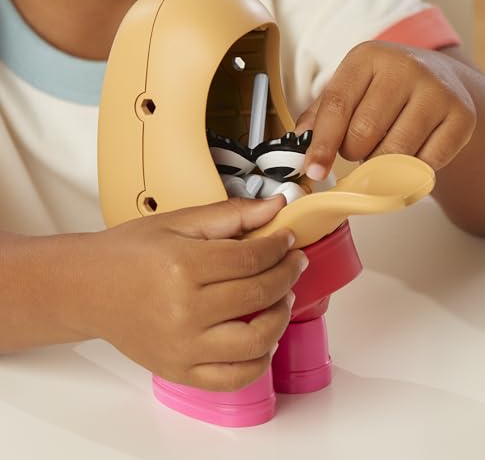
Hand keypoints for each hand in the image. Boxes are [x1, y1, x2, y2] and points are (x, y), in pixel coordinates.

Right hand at [69, 197, 306, 390]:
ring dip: (281, 317)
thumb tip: (276, 207)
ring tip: (282, 298)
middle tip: (294, 262)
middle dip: (288, 274)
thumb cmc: (129, 253)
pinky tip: (264, 338)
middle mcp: (185, 311)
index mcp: (183, 266)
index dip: (280, 247)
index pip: (252, 259)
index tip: (288, 240)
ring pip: (256, 342)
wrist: (88, 288)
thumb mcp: (177, 222)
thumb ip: (230, 215)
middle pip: (259, 295)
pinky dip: (259, 361)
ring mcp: (183, 347)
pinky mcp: (179, 371)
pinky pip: (233, 379)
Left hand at [296, 41, 476, 178]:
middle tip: (360, 145)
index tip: (313, 170)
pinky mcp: (462, 117)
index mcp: (367, 58)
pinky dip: (411, 167)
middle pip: (363, 134)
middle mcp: (405, 67)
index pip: (337, 107)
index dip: (322, 144)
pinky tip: (411, 149)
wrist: (438, 81)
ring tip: (384, 145)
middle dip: (353, 151)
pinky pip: (425, 163)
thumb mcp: (348, 91)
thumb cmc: (383, 91)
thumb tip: (298, 147)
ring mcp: (437, 91)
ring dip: (380, 162)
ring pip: (393, 152)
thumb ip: (319, 117)